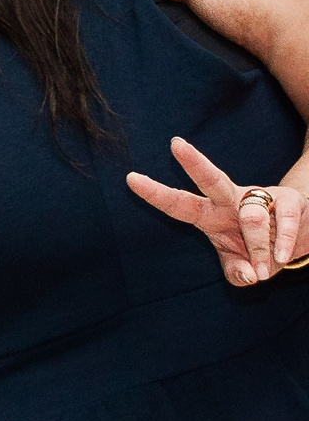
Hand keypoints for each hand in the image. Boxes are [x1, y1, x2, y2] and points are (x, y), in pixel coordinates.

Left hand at [127, 135, 303, 284]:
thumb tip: (248, 276)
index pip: (179, 204)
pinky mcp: (289, 201)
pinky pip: (285, 220)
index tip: (130, 178)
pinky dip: (284, 242)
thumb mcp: (241, 264)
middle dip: (194, 162)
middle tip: (176, 144)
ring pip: (252, 217)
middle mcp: (230, 200)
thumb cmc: (258, 250)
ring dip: (259, 247)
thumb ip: (237, 272)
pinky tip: (282, 256)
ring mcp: (261, 197)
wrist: (300, 237)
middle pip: (210, 179)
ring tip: (265, 268)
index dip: (155, 194)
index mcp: (209, 215)